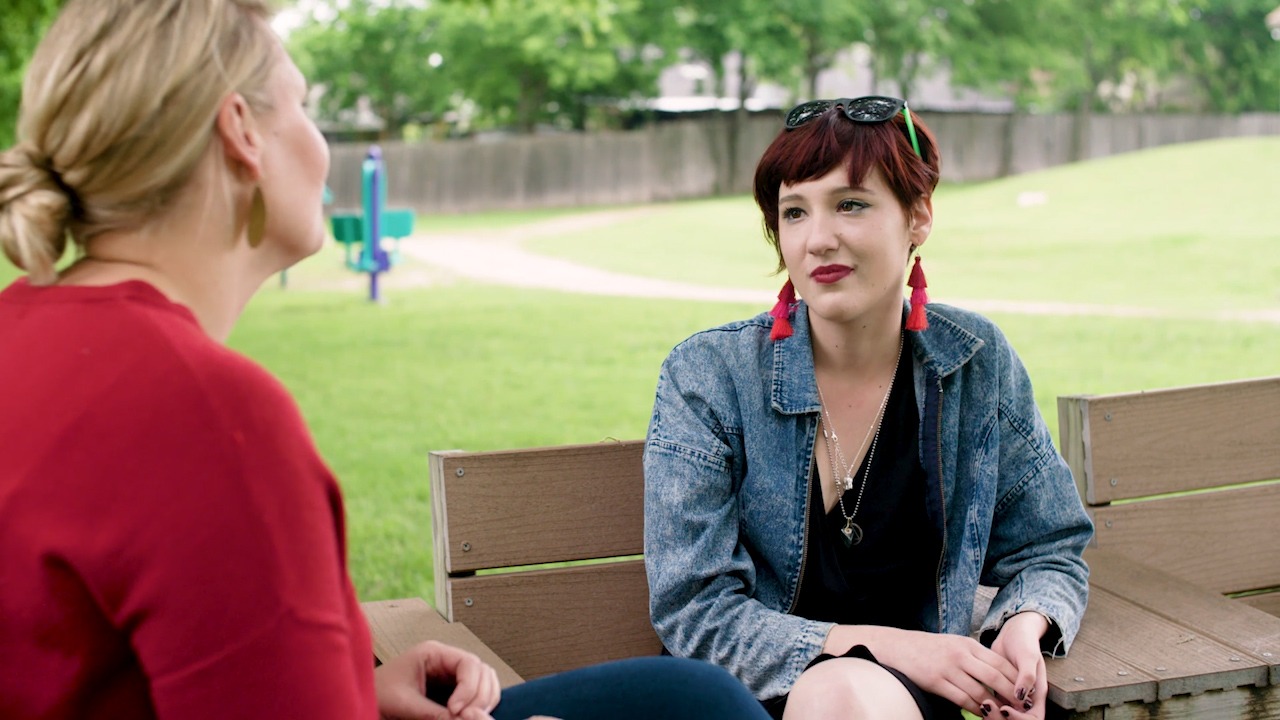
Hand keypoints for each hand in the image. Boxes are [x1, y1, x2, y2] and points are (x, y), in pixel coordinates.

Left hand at [375, 640, 500, 719]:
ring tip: (469, 718)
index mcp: (433, 653)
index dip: (470, 687)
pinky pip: (476, 695)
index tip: (458, 710)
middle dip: (480, 696)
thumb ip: (433, 713)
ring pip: (484, 683)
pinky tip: (468, 717)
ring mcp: (450, 675)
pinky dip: (479, 706)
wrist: (360, 703)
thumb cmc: (377, 696)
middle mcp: (446, 661)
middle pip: (482, 671)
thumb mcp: (404, 704)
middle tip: (467, 717)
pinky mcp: (451, 692)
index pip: (468, 663)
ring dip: (484, 702)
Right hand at [861, 627, 1019, 716]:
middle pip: (995, 676)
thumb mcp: (954, 646)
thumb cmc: (929, 649)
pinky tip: (982, 714)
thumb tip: (998, 675)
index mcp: (968, 644)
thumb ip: (975, 658)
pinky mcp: (936, 680)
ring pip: (980, 690)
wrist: (898, 646)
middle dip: (1012, 695)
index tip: (1027, 693)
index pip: (1000, 662)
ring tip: (1005, 716)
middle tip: (1023, 708)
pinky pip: (961, 698)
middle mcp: (961, 654)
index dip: (1016, 680)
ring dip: (995, 706)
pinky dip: (974, 708)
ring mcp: (948, 667)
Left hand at [989, 612, 1048, 719]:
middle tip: (986, 707)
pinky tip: (976, 701)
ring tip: (981, 704)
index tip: (1004, 709)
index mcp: (1037, 694)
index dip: (1020, 718)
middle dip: (1002, 719)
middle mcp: (1026, 698)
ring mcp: (1012, 695)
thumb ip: (1027, 676)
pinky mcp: (999, 690)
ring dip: (993, 715)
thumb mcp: (1028, 656)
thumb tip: (1021, 697)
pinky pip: (995, 706)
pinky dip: (987, 707)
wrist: (1013, 633)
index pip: (1034, 718)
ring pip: (1004, 716)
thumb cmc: (1024, 642)